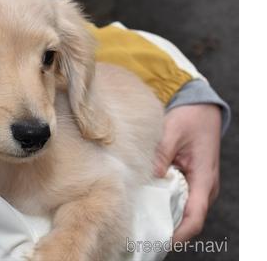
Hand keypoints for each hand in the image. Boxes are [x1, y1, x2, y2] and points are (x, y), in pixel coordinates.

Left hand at [154, 104, 221, 241]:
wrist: (201, 108)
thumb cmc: (190, 118)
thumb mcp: (172, 132)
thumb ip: (161, 154)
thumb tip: (151, 176)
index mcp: (204, 177)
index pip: (195, 215)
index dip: (179, 233)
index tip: (161, 240)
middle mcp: (205, 186)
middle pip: (189, 219)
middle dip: (168, 229)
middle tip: (142, 233)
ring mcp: (199, 184)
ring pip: (184, 211)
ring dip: (167, 217)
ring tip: (142, 222)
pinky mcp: (191, 180)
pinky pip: (181, 200)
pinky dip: (167, 205)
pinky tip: (148, 204)